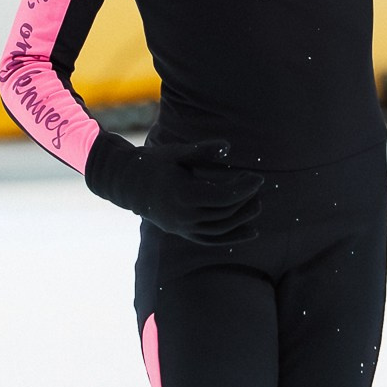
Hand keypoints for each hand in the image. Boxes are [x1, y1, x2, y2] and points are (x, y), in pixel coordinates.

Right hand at [85, 137, 261, 244]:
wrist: (129, 183)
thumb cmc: (155, 163)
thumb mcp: (177, 153)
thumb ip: (203, 150)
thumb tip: (227, 147)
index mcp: (183, 194)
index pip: (223, 197)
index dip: (244, 188)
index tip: (258, 178)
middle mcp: (183, 215)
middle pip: (224, 213)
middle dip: (245, 199)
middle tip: (257, 184)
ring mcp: (182, 227)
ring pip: (221, 229)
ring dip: (242, 218)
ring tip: (258, 204)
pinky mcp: (183, 232)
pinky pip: (211, 239)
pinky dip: (232, 238)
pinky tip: (252, 233)